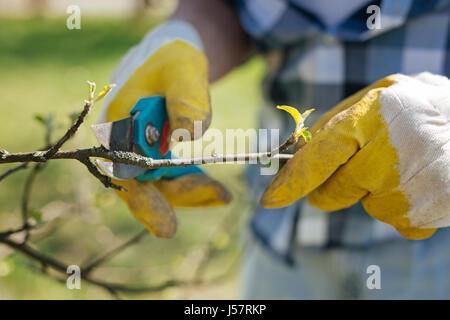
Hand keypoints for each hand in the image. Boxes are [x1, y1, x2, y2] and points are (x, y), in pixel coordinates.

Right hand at [101, 21, 230, 237]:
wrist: (172, 59)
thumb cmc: (173, 61)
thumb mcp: (182, 69)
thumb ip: (185, 97)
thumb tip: (188, 134)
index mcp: (117, 124)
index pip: (126, 172)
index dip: (145, 202)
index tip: (168, 229)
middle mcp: (124, 144)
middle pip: (146, 185)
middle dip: (181, 194)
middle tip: (219, 194)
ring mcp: (140, 151)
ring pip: (162, 184)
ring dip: (191, 191)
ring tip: (222, 194)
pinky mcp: (157, 155)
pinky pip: (173, 177)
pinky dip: (194, 184)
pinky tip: (217, 191)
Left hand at [261, 73, 449, 239]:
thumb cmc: (424, 109)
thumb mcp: (383, 96)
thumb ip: (339, 121)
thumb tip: (298, 152)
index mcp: (377, 112)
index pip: (320, 155)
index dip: (293, 181)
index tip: (270, 200)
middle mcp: (394, 149)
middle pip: (335, 190)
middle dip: (337, 185)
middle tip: (364, 166)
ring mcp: (414, 184)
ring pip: (366, 207)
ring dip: (377, 192)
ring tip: (409, 164)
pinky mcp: (429, 213)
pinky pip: (395, 221)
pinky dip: (402, 205)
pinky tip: (423, 180)